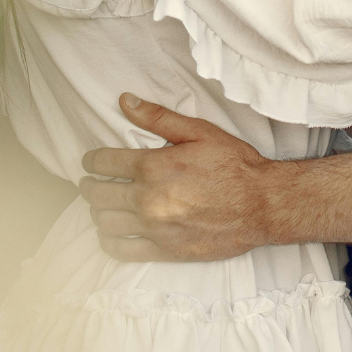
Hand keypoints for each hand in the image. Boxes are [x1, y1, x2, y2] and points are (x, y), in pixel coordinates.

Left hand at [79, 93, 275, 261]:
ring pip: (105, 222)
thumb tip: (124, 101)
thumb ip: (157, 117)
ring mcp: (154, 228)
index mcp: (152, 166)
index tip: (89, 163)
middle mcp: (148, 198)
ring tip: (102, 207)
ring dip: (98, 213)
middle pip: (98, 194)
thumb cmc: (233, 164)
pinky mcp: (164, 251)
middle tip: (91, 184)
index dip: (91, 161)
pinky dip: (109, 241)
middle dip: (90, 186)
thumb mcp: (198, 131)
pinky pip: (121, 250)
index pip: (103, 163)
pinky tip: (112, 233)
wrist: (262, 205)